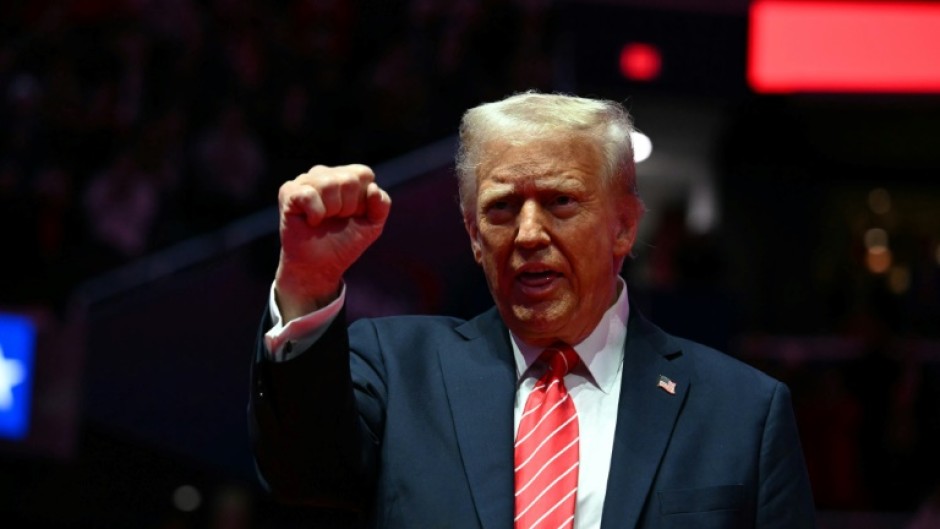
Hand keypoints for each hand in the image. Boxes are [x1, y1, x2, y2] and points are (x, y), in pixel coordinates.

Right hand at [274, 164, 390, 319]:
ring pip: (328, 184)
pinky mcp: (288, 192)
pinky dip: (315, 214)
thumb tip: (373, 188)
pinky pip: (308, 195)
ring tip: (323, 221)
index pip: (363, 173)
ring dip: (331, 211)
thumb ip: (382, 205)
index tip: (353, 215)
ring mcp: (305, 181)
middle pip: (348, 180)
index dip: (362, 201)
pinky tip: (311, 221)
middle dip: (347, 208)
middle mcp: (325, 174)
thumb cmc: (345, 242)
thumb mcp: (373, 225)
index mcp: (346, 176)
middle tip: (336, 220)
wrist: (319, 266)